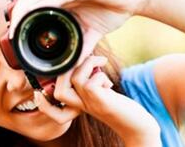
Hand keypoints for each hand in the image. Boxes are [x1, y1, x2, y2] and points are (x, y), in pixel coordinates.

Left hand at [9, 0, 158, 62]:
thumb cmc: (112, 12)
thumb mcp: (92, 34)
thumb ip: (81, 47)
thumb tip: (74, 65)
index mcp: (61, 3)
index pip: (33, 8)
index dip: (21, 21)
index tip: (15, 39)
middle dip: (17, 16)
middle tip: (12, 35)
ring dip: (26, 9)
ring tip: (17, 25)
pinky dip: (49, 2)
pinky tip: (39, 12)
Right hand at [34, 56, 160, 145]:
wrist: (139, 127)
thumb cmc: (123, 109)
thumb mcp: (103, 94)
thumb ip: (92, 82)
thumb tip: (88, 58)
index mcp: (80, 105)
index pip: (55, 106)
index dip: (45, 101)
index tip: (49, 84)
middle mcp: (82, 106)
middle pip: (59, 91)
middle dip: (67, 69)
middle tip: (83, 57)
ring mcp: (91, 104)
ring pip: (75, 79)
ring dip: (88, 64)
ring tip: (101, 62)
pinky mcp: (102, 102)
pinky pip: (91, 83)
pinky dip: (99, 74)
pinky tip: (109, 82)